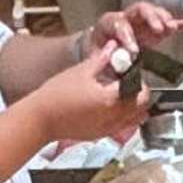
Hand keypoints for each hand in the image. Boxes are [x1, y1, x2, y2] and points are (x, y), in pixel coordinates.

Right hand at [30, 39, 149, 141]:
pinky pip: (122, 127)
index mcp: (110, 99)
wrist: (39, 119)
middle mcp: (113, 117)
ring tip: (122, 95)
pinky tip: (110, 106)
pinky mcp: (101, 135)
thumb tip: (114, 46)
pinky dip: (124, 117)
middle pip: (142, 107)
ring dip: (135, 107)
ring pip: (135, 120)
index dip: (139, 79)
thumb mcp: (80, 71)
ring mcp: (108, 128)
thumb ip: (102, 59)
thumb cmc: (56, 95)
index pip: (140, 90)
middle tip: (130, 83)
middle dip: (141, 94)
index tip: (131, 72)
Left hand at [87, 1, 182, 56]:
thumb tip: (118, 69)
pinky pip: (167, 24)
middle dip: (151, 18)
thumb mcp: (97, 60)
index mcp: (109, 24)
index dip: (127, 36)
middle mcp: (127, 18)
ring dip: (164, 19)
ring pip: (154, 13)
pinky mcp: (153, 28)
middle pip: (140, 9)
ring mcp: (142, 22)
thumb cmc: (99, 55)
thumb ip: (107, 63)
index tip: (133, 50)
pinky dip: (179, 23)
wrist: (98, 51)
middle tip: (159, 29)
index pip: (119, 23)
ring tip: (172, 27)